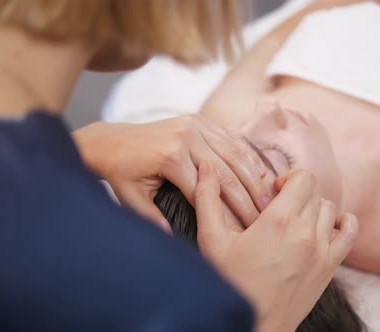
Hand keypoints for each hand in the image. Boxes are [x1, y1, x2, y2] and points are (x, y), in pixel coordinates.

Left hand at [73, 115, 270, 231]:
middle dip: (248, 197)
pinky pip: (229, 138)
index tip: (243, 230)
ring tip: (269, 198)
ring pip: (234, 152)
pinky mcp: (199, 119)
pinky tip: (261, 173)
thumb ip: (152, 219)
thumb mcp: (131, 199)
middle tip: (265, 216)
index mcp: (170, 157)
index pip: (207, 191)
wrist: (110, 141)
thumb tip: (174, 241)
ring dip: (253, 176)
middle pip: (226, 171)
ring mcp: (194, 124)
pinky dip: (247, 155)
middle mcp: (186, 136)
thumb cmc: (121, 173)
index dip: (227, 213)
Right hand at [194, 162, 357, 331]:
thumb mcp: (211, 240)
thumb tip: (206, 166)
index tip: (274, 190)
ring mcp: (321, 250)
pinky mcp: (329, 267)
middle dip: (297, 193)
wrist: (254, 325)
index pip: (303, 177)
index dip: (289, 177)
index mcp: (278, 220)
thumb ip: (207, 198)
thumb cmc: (229, 283)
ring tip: (295, 220)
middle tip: (278, 207)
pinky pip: (350, 233)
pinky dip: (343, 223)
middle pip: (314, 192)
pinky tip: (325, 227)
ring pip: (329, 209)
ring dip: (313, 208)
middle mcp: (305, 232)